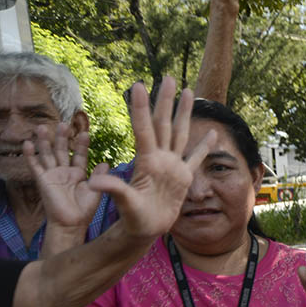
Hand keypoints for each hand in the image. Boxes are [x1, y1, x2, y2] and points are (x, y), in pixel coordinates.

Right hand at [25, 124, 106, 235]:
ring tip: (43, 127)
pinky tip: (27, 143)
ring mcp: (52, 175)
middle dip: (63, 137)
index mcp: (78, 174)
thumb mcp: (95, 190)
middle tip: (64, 123)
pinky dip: (30, 155)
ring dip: (45, 141)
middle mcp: (64, 172)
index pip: (80, 155)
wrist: (71, 223)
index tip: (85, 132)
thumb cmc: (84, 210)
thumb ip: (99, 176)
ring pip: (48, 154)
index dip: (82, 144)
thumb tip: (106, 162)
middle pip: (62, 150)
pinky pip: (34, 166)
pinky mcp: (42, 180)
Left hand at [88, 77, 215, 240]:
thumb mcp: (123, 203)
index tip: (138, 85)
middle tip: (168, 77)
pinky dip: (204, 146)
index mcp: (147, 160)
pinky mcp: (184, 176)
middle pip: (164, 123)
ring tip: (188, 91)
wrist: (145, 229)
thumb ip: (113, 190)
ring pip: (179, 132)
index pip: (144, 129)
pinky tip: (212, 132)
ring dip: (184, 112)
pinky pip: (196, 157)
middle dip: (165, 100)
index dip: (141, 107)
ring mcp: (173, 165)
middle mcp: (160, 158)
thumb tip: (93, 183)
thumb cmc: (133, 218)